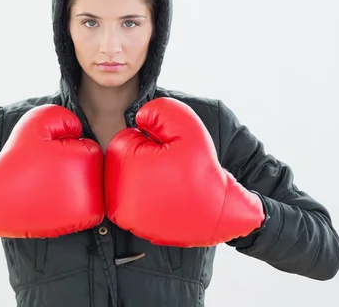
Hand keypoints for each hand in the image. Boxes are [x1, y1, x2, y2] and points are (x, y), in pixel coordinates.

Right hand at [0, 104, 103, 237]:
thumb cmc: (14, 160)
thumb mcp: (35, 123)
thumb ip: (63, 117)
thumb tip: (79, 131)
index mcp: (87, 158)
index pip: (89, 148)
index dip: (65, 148)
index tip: (46, 156)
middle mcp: (93, 187)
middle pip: (92, 170)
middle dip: (71, 167)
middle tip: (43, 171)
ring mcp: (85, 210)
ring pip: (86, 190)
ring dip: (69, 187)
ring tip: (44, 186)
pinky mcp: (76, 226)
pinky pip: (79, 210)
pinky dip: (65, 205)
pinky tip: (45, 201)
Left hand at [104, 97, 264, 246]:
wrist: (221, 213)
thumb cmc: (204, 170)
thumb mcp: (188, 127)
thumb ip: (160, 110)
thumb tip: (140, 117)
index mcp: (126, 166)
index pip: (125, 139)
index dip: (151, 141)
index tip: (169, 153)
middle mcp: (117, 196)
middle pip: (121, 160)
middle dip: (143, 158)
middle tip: (171, 169)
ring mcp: (124, 216)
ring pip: (125, 180)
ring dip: (143, 177)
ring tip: (170, 184)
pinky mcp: (132, 228)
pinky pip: (132, 201)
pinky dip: (146, 197)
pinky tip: (167, 199)